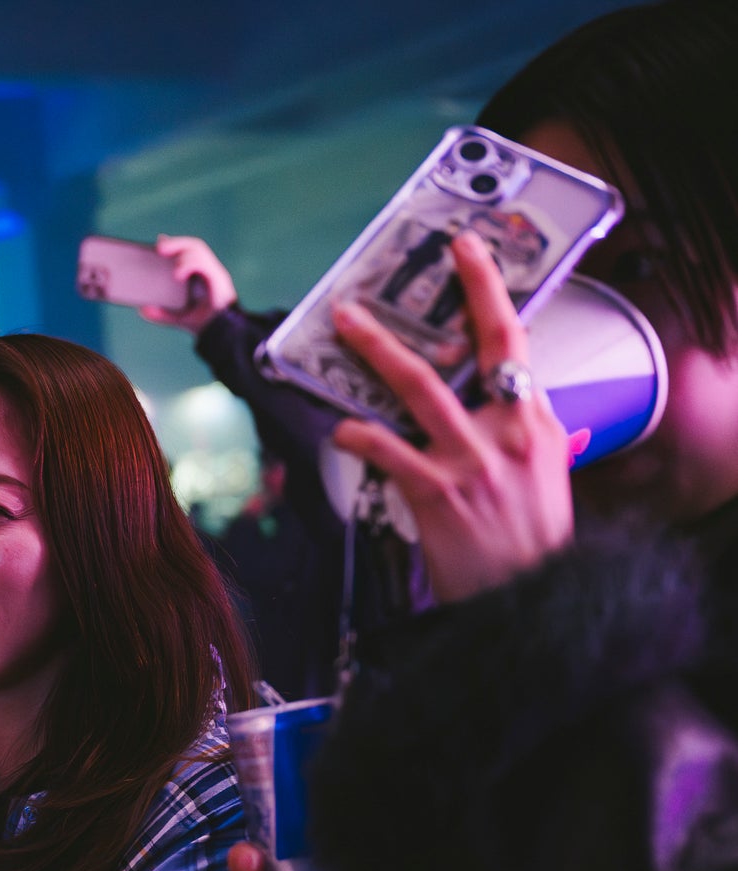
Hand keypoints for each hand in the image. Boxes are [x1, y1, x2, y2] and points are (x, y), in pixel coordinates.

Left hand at [138, 235, 237, 333]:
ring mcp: (215, 273)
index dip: (176, 244)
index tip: (160, 243)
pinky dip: (188, 264)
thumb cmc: (205, 325)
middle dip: (176, 243)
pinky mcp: (219, 278)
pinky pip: (203, 263)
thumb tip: (142, 309)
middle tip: (159, 247)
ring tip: (165, 257)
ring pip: (199, 250)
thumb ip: (161, 314)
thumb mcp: (178, 318)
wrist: (223, 335)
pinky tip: (177, 274)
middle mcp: (209, 271)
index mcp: (201, 276)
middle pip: (194, 246)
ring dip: (181, 250)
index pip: (190, 252)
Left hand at [330, 231, 578, 602]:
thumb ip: (537, 441)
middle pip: (469, 350)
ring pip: (419, 389)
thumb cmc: (533, 543)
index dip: (488, 289)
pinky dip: (361, 438)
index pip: (514, 341)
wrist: (531, 599)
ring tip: (343, 327)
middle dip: (432, 306)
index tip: (466, 251)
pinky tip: (341, 429)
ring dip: (376, 352)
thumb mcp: (549, 479)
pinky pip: (390, 453)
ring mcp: (472, 460)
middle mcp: (508, 431)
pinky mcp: (438, 494)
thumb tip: (540, 418)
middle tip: (382, 285)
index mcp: (536, 422)